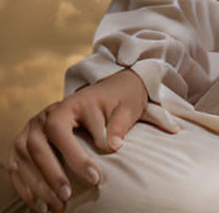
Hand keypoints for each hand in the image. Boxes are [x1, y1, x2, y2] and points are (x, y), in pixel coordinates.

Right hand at [7, 68, 180, 212]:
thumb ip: (119, 124)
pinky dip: (26, 188)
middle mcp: (45, 116)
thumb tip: (114, 145)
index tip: (95, 178)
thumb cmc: (115, 104)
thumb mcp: (123, 108)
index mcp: (67, 105)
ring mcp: (30, 130)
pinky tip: (39, 205)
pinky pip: (17, 167)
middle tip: (68, 196)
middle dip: (53, 174)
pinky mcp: (24, 144)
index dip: (76, 157)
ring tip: (57, 205)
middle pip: (39, 147)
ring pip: (26, 159)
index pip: (62, 132)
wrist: (103, 95)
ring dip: (38, 186)